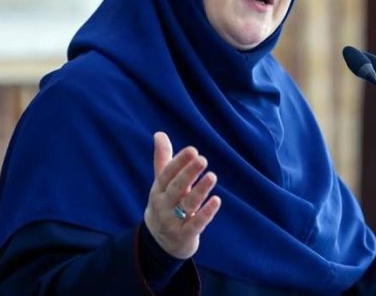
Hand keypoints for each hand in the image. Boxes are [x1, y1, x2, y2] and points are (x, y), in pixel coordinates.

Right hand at [144, 131, 220, 258]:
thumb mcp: (162, 183)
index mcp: (158, 190)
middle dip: (189, 173)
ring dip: (200, 190)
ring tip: (213, 176)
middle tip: (203, 159)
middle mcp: (163, 205)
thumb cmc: (165, 204)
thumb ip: (164, 159)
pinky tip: (217, 200)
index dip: (179, 162)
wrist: (159, 243)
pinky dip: (206, 213)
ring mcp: (173, 221)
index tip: (192, 150)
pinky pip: (196, 224)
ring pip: (187, 204)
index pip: (167, 174)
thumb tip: (159, 133)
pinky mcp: (185, 235)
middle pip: (177, 188)